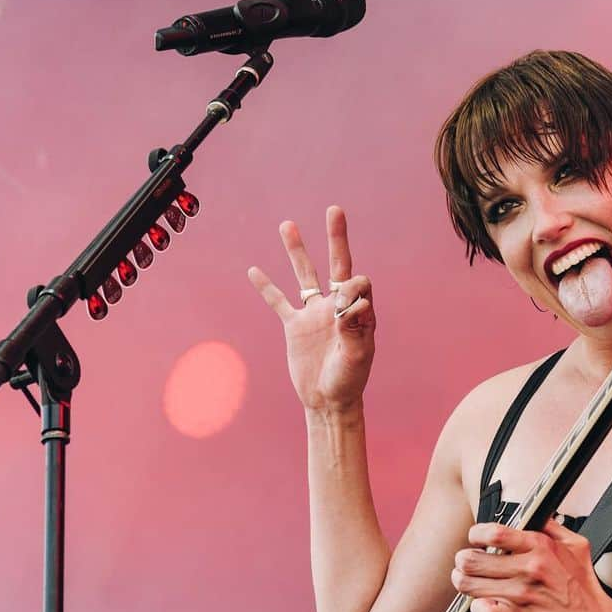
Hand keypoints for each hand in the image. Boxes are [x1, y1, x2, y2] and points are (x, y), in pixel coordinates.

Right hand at [247, 206, 374, 412]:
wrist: (328, 401)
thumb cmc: (349, 380)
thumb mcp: (356, 357)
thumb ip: (354, 328)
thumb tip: (350, 300)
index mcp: (356, 312)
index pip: (357, 284)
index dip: (353, 288)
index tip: (345, 311)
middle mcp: (336, 307)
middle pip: (336, 265)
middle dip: (336, 238)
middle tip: (335, 210)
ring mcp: (314, 314)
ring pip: (305, 275)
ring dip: (297, 250)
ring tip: (288, 225)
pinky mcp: (294, 326)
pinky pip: (278, 302)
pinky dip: (266, 287)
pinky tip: (254, 270)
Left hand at [450, 517, 611, 611]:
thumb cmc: (584, 589)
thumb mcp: (576, 546)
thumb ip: (551, 526)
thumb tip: (534, 513)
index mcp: (540, 548)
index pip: (494, 532)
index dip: (477, 535)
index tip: (476, 539)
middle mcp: (529, 569)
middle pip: (473, 559)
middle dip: (464, 561)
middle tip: (466, 563)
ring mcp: (521, 596)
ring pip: (470, 584)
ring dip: (464, 583)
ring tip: (468, 582)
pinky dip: (477, 609)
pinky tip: (483, 605)